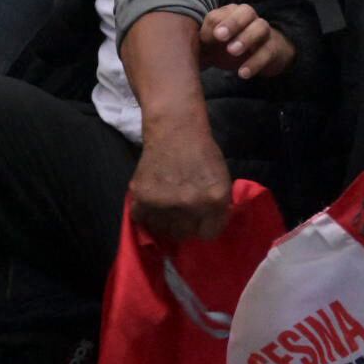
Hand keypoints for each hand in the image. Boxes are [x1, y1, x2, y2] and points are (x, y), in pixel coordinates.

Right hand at [128, 109, 237, 240]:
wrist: (175, 129)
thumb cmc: (202, 152)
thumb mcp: (222, 180)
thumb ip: (217, 208)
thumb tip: (207, 229)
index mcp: (214, 200)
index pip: (209, 235)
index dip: (204, 228)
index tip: (200, 221)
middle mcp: (190, 204)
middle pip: (184, 235)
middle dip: (184, 226)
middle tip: (181, 213)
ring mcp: (164, 202)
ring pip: (161, 229)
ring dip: (163, 222)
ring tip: (166, 207)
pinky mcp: (142, 196)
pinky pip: (141, 219)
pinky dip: (145, 213)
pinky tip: (153, 202)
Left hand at [202, 3, 295, 81]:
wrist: (259, 58)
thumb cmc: (227, 47)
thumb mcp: (211, 45)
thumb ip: (198, 44)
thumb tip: (181, 48)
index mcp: (231, 13)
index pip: (221, 13)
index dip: (213, 23)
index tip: (204, 38)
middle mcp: (250, 19)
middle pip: (246, 11)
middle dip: (233, 22)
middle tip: (220, 36)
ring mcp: (264, 33)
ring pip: (261, 27)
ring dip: (246, 38)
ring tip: (232, 51)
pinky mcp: (273, 49)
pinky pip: (268, 52)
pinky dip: (256, 63)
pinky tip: (242, 73)